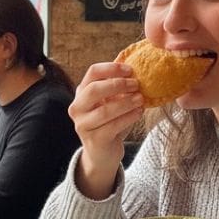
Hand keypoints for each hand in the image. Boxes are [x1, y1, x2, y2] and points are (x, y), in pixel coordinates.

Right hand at [69, 61, 142, 199]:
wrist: (103, 152)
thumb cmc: (109, 122)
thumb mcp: (111, 101)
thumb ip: (118, 86)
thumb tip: (135, 66)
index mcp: (81, 92)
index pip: (92, 72)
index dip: (112, 68)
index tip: (130, 70)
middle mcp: (77, 108)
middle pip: (94, 90)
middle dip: (118, 85)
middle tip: (136, 84)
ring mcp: (83, 125)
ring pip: (105, 110)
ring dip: (126, 103)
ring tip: (141, 99)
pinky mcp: (93, 140)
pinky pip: (113, 126)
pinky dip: (128, 117)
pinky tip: (139, 112)